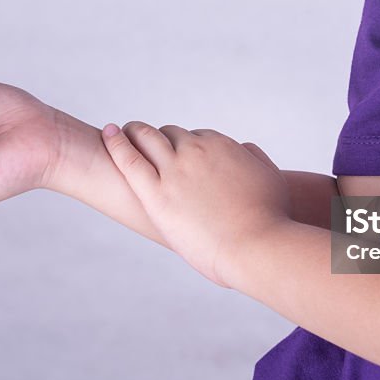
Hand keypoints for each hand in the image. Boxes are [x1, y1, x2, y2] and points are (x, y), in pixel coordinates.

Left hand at [101, 121, 291, 288]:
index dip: (187, 146)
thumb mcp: (271, 178)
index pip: (196, 137)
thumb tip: (244, 148)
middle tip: (146, 143)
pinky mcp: (156, 194)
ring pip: (146, 138)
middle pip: (170, 133)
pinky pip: (128, 160)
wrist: (258, 248)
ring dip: (135, 132)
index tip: (180, 157)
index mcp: (223, 146)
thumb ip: (256, 158)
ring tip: (123, 132)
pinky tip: (108, 133)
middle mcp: (196, 151)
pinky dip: (115, 143)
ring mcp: (174, 171)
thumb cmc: (270, 221)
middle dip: (159, 138)